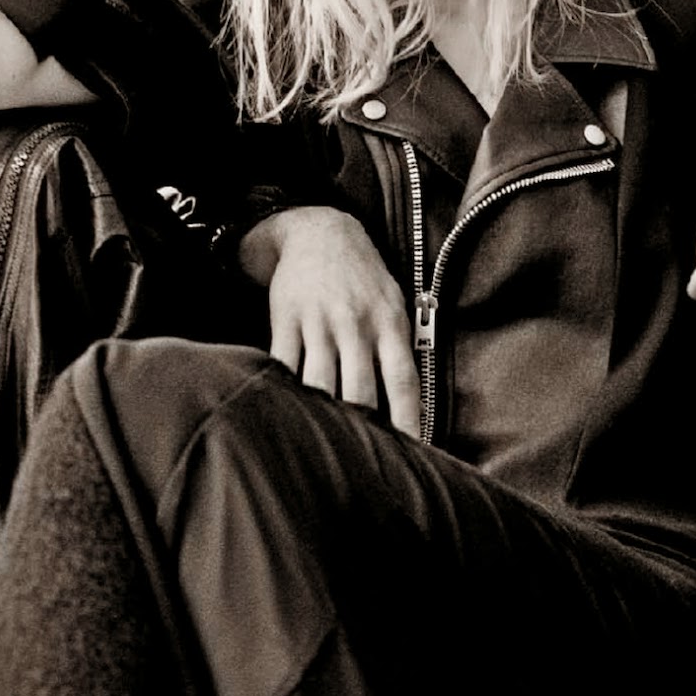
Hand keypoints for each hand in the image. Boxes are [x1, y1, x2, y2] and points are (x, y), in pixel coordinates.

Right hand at [239, 206, 420, 438]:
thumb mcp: (394, 304)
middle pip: (359, 390)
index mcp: (389, 324)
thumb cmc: (365, 279)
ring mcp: (319, 322)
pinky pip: (284, 362)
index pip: (403, 382)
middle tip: (361, 464)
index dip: (408, 421)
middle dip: (360, 428)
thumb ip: (399, 349)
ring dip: (320, 415)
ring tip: (321, 448)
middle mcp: (356, 325)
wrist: (321, 231)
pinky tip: (285, 414)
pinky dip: (284, 390)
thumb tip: (411, 405)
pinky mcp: (286, 319)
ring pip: (320, 382)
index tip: (411, 454)